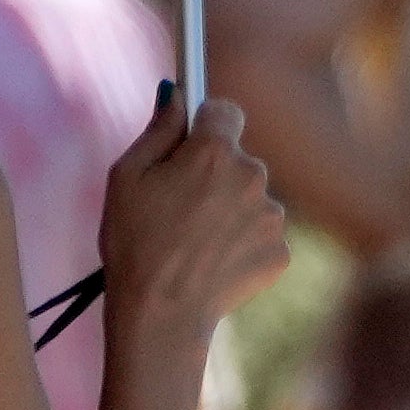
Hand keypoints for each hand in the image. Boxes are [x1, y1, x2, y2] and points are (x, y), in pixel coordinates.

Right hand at [101, 88, 290, 337]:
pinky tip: (213, 263)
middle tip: (180, 208)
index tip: (191, 141)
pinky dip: (242, 245)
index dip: (206, 124)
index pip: (224, 110)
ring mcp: (272, 215)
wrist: (161, 315)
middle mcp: (253, 175)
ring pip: (251, 199)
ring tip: (194, 242)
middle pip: (237, 159)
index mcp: (215, 150)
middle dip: (214, 174)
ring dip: (230, 211)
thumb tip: (177, 94)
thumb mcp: (127, 177)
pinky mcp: (282, 251)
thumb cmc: (134, 243)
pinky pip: (261, 235)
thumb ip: (158, 129)